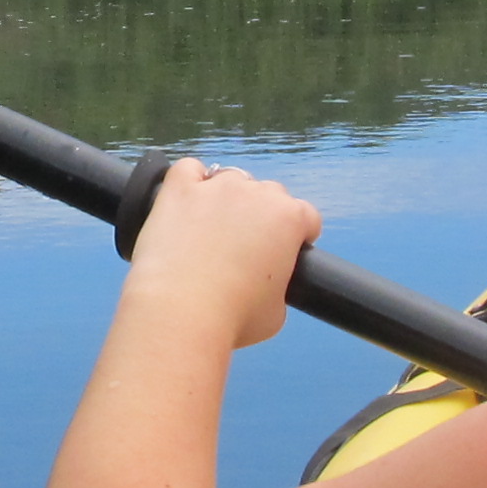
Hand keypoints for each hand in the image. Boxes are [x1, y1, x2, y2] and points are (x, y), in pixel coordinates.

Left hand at [123, 158, 320, 348]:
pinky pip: (189, 169)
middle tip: (245, 248)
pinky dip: (191, 181)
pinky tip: (188, 203)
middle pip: (270, 194)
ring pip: (231, 179)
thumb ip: (279, 284)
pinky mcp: (179, 189)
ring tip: (212, 230)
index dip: (299, 235)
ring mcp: (216, 187)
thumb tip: (266, 282)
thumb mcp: (278, 311)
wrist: (181, 311)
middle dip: (263, 216)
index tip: (286, 252)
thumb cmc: (235, 318)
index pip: (307, 216)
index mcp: (289, 219)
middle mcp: (257, 194)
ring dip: (228, 199)